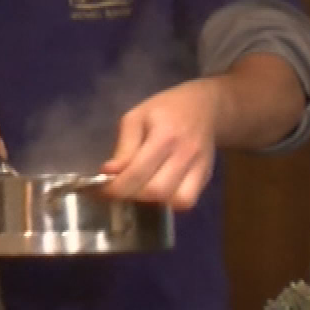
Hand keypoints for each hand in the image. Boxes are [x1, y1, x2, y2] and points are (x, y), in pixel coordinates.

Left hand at [99, 79, 224, 209]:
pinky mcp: (206, 176)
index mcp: (164, 136)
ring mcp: (200, 167)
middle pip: (157, 191)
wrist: (204, 106)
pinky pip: (189, 201)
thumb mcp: (136, 118)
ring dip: (153, 202)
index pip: (138, 172)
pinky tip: (158, 192)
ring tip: (140, 190)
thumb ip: (124, 147)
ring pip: (176, 201)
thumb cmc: (164, 109)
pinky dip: (171, 203)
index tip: (102, 190)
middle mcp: (185, 154)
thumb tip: (108, 173)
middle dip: (133, 195)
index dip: (117, 188)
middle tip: (121, 189)